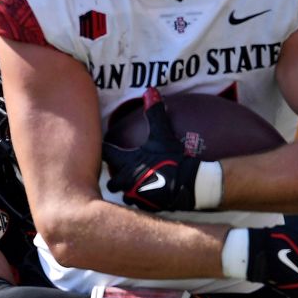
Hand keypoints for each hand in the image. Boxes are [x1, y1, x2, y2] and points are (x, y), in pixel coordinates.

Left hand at [103, 88, 213, 211]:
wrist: (191, 184)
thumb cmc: (174, 158)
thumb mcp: (163, 134)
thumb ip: (154, 113)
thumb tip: (150, 90)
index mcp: (126, 163)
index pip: (106, 154)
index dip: (105, 149)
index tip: (107, 146)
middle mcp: (126, 182)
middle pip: (111, 181)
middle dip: (115, 176)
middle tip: (121, 169)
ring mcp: (135, 196)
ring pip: (123, 194)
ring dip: (126, 188)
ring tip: (134, 182)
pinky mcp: (145, 207)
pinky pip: (136, 203)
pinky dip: (139, 198)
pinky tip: (147, 192)